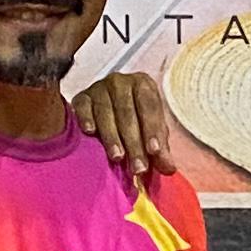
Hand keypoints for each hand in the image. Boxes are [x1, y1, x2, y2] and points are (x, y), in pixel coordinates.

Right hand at [71, 64, 177, 186]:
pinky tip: (90, 132)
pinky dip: (86, 118)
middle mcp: (120, 82)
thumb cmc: (136, 121)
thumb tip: (168, 168)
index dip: (152, 129)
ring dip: (111, 136)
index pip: (149, 106)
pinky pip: (83, 106)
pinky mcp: (81, 96)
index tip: (154, 151)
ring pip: (105, 111)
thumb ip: (160, 151)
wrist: (108, 109)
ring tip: (117, 157)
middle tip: (137, 167)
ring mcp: (99, 87)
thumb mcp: (150, 134)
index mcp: (143, 85)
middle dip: (133, 141)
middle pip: (127, 112)